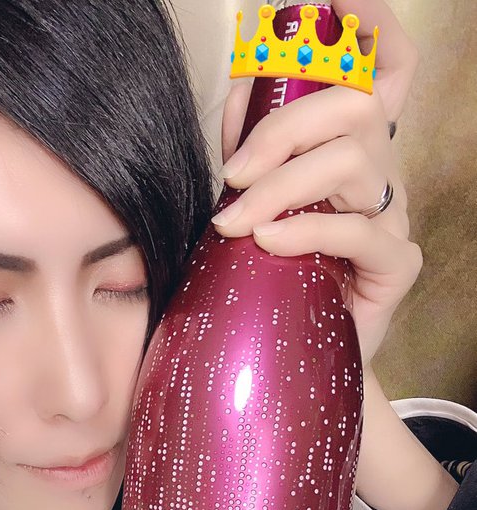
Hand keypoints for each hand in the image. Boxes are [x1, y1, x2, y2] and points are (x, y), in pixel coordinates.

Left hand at [213, 0, 421, 370]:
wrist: (296, 356)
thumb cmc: (274, 277)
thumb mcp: (254, 198)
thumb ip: (249, 142)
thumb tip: (238, 85)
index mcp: (354, 147)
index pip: (387, 68)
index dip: (372, 26)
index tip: (331, 1)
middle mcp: (382, 172)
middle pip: (356, 107)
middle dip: (283, 131)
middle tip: (233, 175)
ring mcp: (394, 216)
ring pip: (353, 161)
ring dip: (282, 185)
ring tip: (235, 221)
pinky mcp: (395, 265)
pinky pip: (356, 230)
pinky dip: (305, 229)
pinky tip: (267, 242)